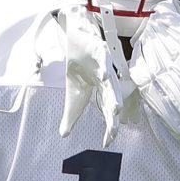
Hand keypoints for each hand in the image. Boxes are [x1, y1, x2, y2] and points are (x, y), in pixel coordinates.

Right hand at [57, 0, 131, 147]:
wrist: (75, 38)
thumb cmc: (78, 65)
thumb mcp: (73, 94)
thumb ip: (71, 114)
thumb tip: (64, 135)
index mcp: (102, 91)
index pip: (107, 112)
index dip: (109, 126)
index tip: (107, 142)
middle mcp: (107, 80)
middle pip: (112, 100)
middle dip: (112, 116)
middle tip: (114, 131)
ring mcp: (105, 65)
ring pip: (111, 83)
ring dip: (113, 96)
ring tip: (115, 110)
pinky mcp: (100, 51)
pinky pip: (103, 60)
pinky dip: (104, 68)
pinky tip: (105, 77)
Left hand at [129, 0, 179, 138]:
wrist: (148, 16)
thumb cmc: (146, 51)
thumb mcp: (138, 70)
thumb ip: (147, 91)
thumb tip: (160, 115)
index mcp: (142, 71)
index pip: (155, 97)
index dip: (170, 116)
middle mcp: (156, 60)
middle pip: (174, 87)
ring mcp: (171, 47)